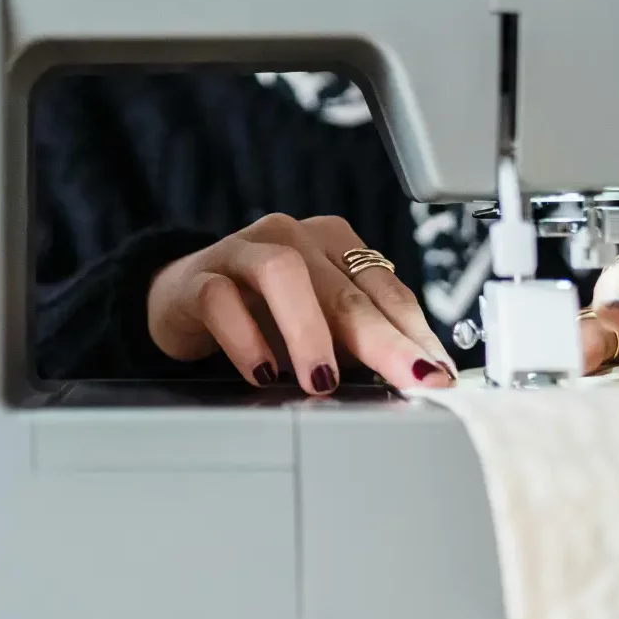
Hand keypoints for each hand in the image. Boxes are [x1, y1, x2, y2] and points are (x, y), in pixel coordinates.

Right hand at [147, 214, 455, 395]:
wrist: (181, 296)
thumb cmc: (263, 313)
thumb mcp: (320, 325)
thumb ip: (358, 344)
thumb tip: (408, 380)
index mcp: (336, 245)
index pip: (387, 289)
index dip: (416, 333)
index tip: (437, 374)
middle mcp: (296, 237)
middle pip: (347, 289)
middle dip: (384, 340)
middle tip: (409, 378)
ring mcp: (246, 251)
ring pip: (285, 275)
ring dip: (309, 331)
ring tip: (322, 381)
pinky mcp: (200, 276)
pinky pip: (223, 299)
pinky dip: (245, 338)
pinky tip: (260, 372)